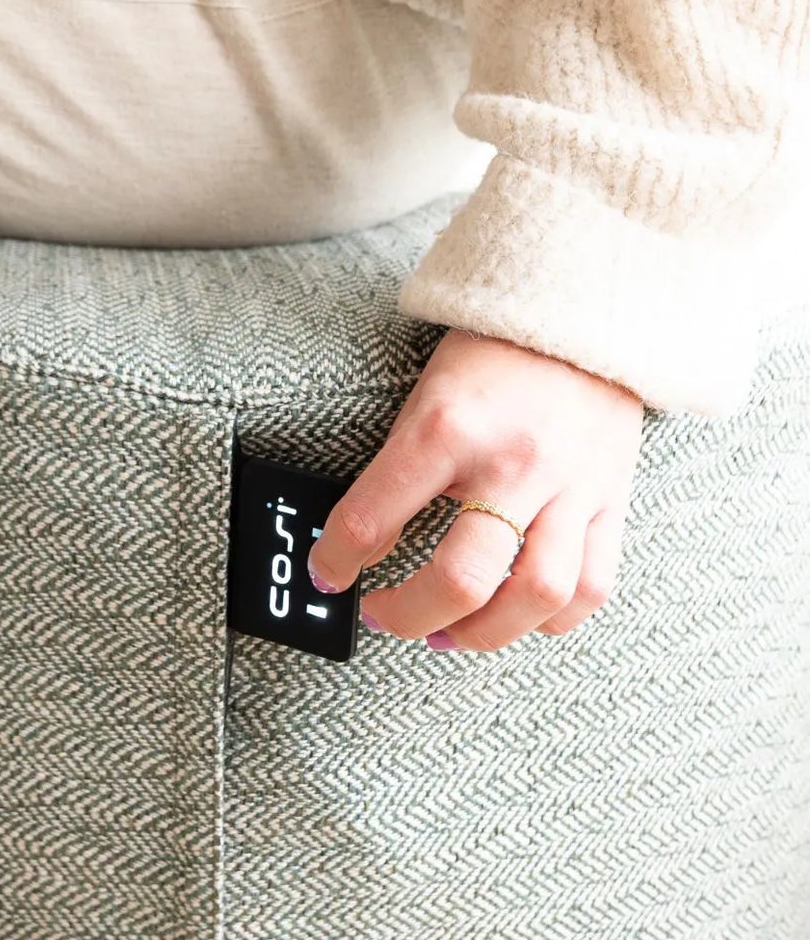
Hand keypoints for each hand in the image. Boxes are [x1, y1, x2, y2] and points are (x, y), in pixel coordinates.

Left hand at [305, 329, 643, 651]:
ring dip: (483, 634)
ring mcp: (571, 485)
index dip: (336, 562)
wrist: (583, 304)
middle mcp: (513, 463)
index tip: (329, 575)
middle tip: (385, 616)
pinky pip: (590, 586)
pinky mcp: (611, 499)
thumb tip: (358, 547)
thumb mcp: (424, 400)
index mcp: (448, 429)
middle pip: (463, 579)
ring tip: (450, 632)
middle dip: (410, 617)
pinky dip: (549, 619)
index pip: (372, 520)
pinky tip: (515, 615)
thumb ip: (395, 474)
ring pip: (536, 596)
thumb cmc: (493, 354)